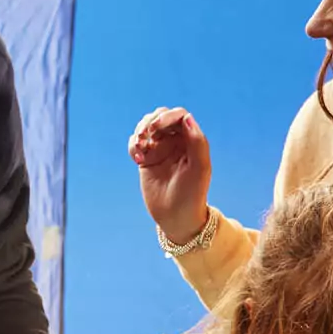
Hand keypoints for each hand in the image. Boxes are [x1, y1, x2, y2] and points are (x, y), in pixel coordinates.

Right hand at [128, 107, 212, 245]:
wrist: (176, 217)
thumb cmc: (192, 194)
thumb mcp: (199, 168)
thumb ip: (197, 141)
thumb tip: (187, 117)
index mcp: (191, 140)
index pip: (179, 116)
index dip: (166, 117)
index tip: (155, 128)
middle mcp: (176, 142)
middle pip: (159, 117)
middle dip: (149, 122)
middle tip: (143, 136)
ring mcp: (160, 150)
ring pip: (145, 128)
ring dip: (139, 132)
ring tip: (139, 149)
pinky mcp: (146, 159)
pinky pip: (135, 143)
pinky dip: (132, 145)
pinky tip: (137, 159)